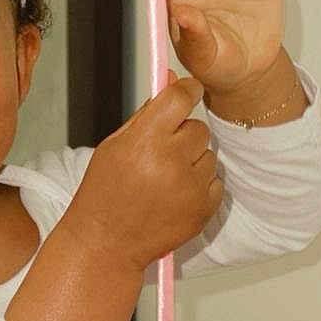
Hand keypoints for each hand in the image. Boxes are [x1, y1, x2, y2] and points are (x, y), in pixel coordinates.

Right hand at [69, 74, 222, 271]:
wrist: (107, 242)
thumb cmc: (105, 193)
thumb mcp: (115, 145)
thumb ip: (146, 112)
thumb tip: (170, 79)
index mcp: (145, 141)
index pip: (182, 97)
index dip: (186, 90)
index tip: (188, 91)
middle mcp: (171, 162)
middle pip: (198, 128)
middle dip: (183, 135)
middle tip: (161, 153)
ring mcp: (190, 188)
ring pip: (208, 155)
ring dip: (191, 161)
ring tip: (164, 179)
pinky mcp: (203, 209)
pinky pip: (215, 181)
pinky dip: (199, 185)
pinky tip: (174, 195)